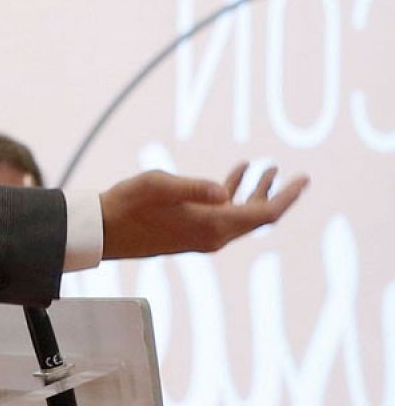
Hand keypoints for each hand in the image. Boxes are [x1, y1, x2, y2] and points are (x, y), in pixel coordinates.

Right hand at [101, 163, 307, 259]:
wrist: (102, 231)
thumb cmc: (126, 205)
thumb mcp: (157, 186)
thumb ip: (191, 187)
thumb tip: (223, 189)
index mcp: (211, 225)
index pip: (264, 214)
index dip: (287, 196)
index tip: (303, 179)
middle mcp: (213, 236)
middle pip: (257, 217)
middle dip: (277, 194)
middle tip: (296, 175)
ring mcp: (202, 237)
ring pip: (240, 215)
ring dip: (254, 192)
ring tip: (265, 169)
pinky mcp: (190, 233)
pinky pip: (222, 215)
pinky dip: (232, 196)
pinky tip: (230, 178)